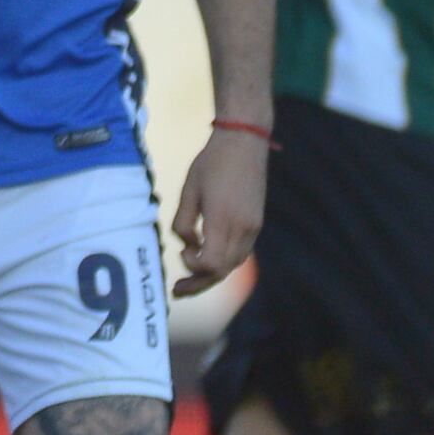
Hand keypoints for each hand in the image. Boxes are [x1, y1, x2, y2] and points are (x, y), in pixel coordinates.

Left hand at [172, 122, 264, 291]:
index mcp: (223, 220)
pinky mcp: (256, 224)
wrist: (244, 143)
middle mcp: (243, 229)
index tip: (181, 255)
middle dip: (199, 283)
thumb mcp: (189, 189)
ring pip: (233, 264)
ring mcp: (253, 228)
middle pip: (222, 270)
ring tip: (189, 282)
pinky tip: (207, 259)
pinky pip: (240, 252)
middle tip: (177, 290)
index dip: (193, 267)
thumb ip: (184, 221)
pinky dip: (223, 261)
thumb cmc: (211, 163)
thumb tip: (188, 245)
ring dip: (211, 275)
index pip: (211, 263)